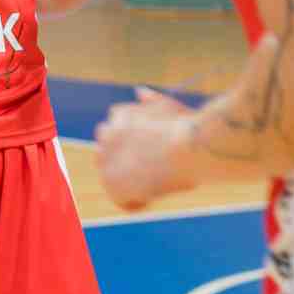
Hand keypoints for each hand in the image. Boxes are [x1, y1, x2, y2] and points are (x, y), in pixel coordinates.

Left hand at [94, 86, 197, 210]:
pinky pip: (123, 201)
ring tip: (156, 182)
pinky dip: (139, 203)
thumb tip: (139, 91)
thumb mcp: (167, 107)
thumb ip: (151, 102)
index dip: (133, 146)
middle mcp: (106, 134)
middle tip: (154, 170)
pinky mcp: (111, 183)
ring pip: (113, 178)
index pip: (115, 132)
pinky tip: (156, 196)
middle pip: (107, 154)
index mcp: (119, 115)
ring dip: (130, 183)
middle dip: (124, 163)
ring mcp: (105, 159)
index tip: (153, 152)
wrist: (188, 146)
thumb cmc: (185, 126)